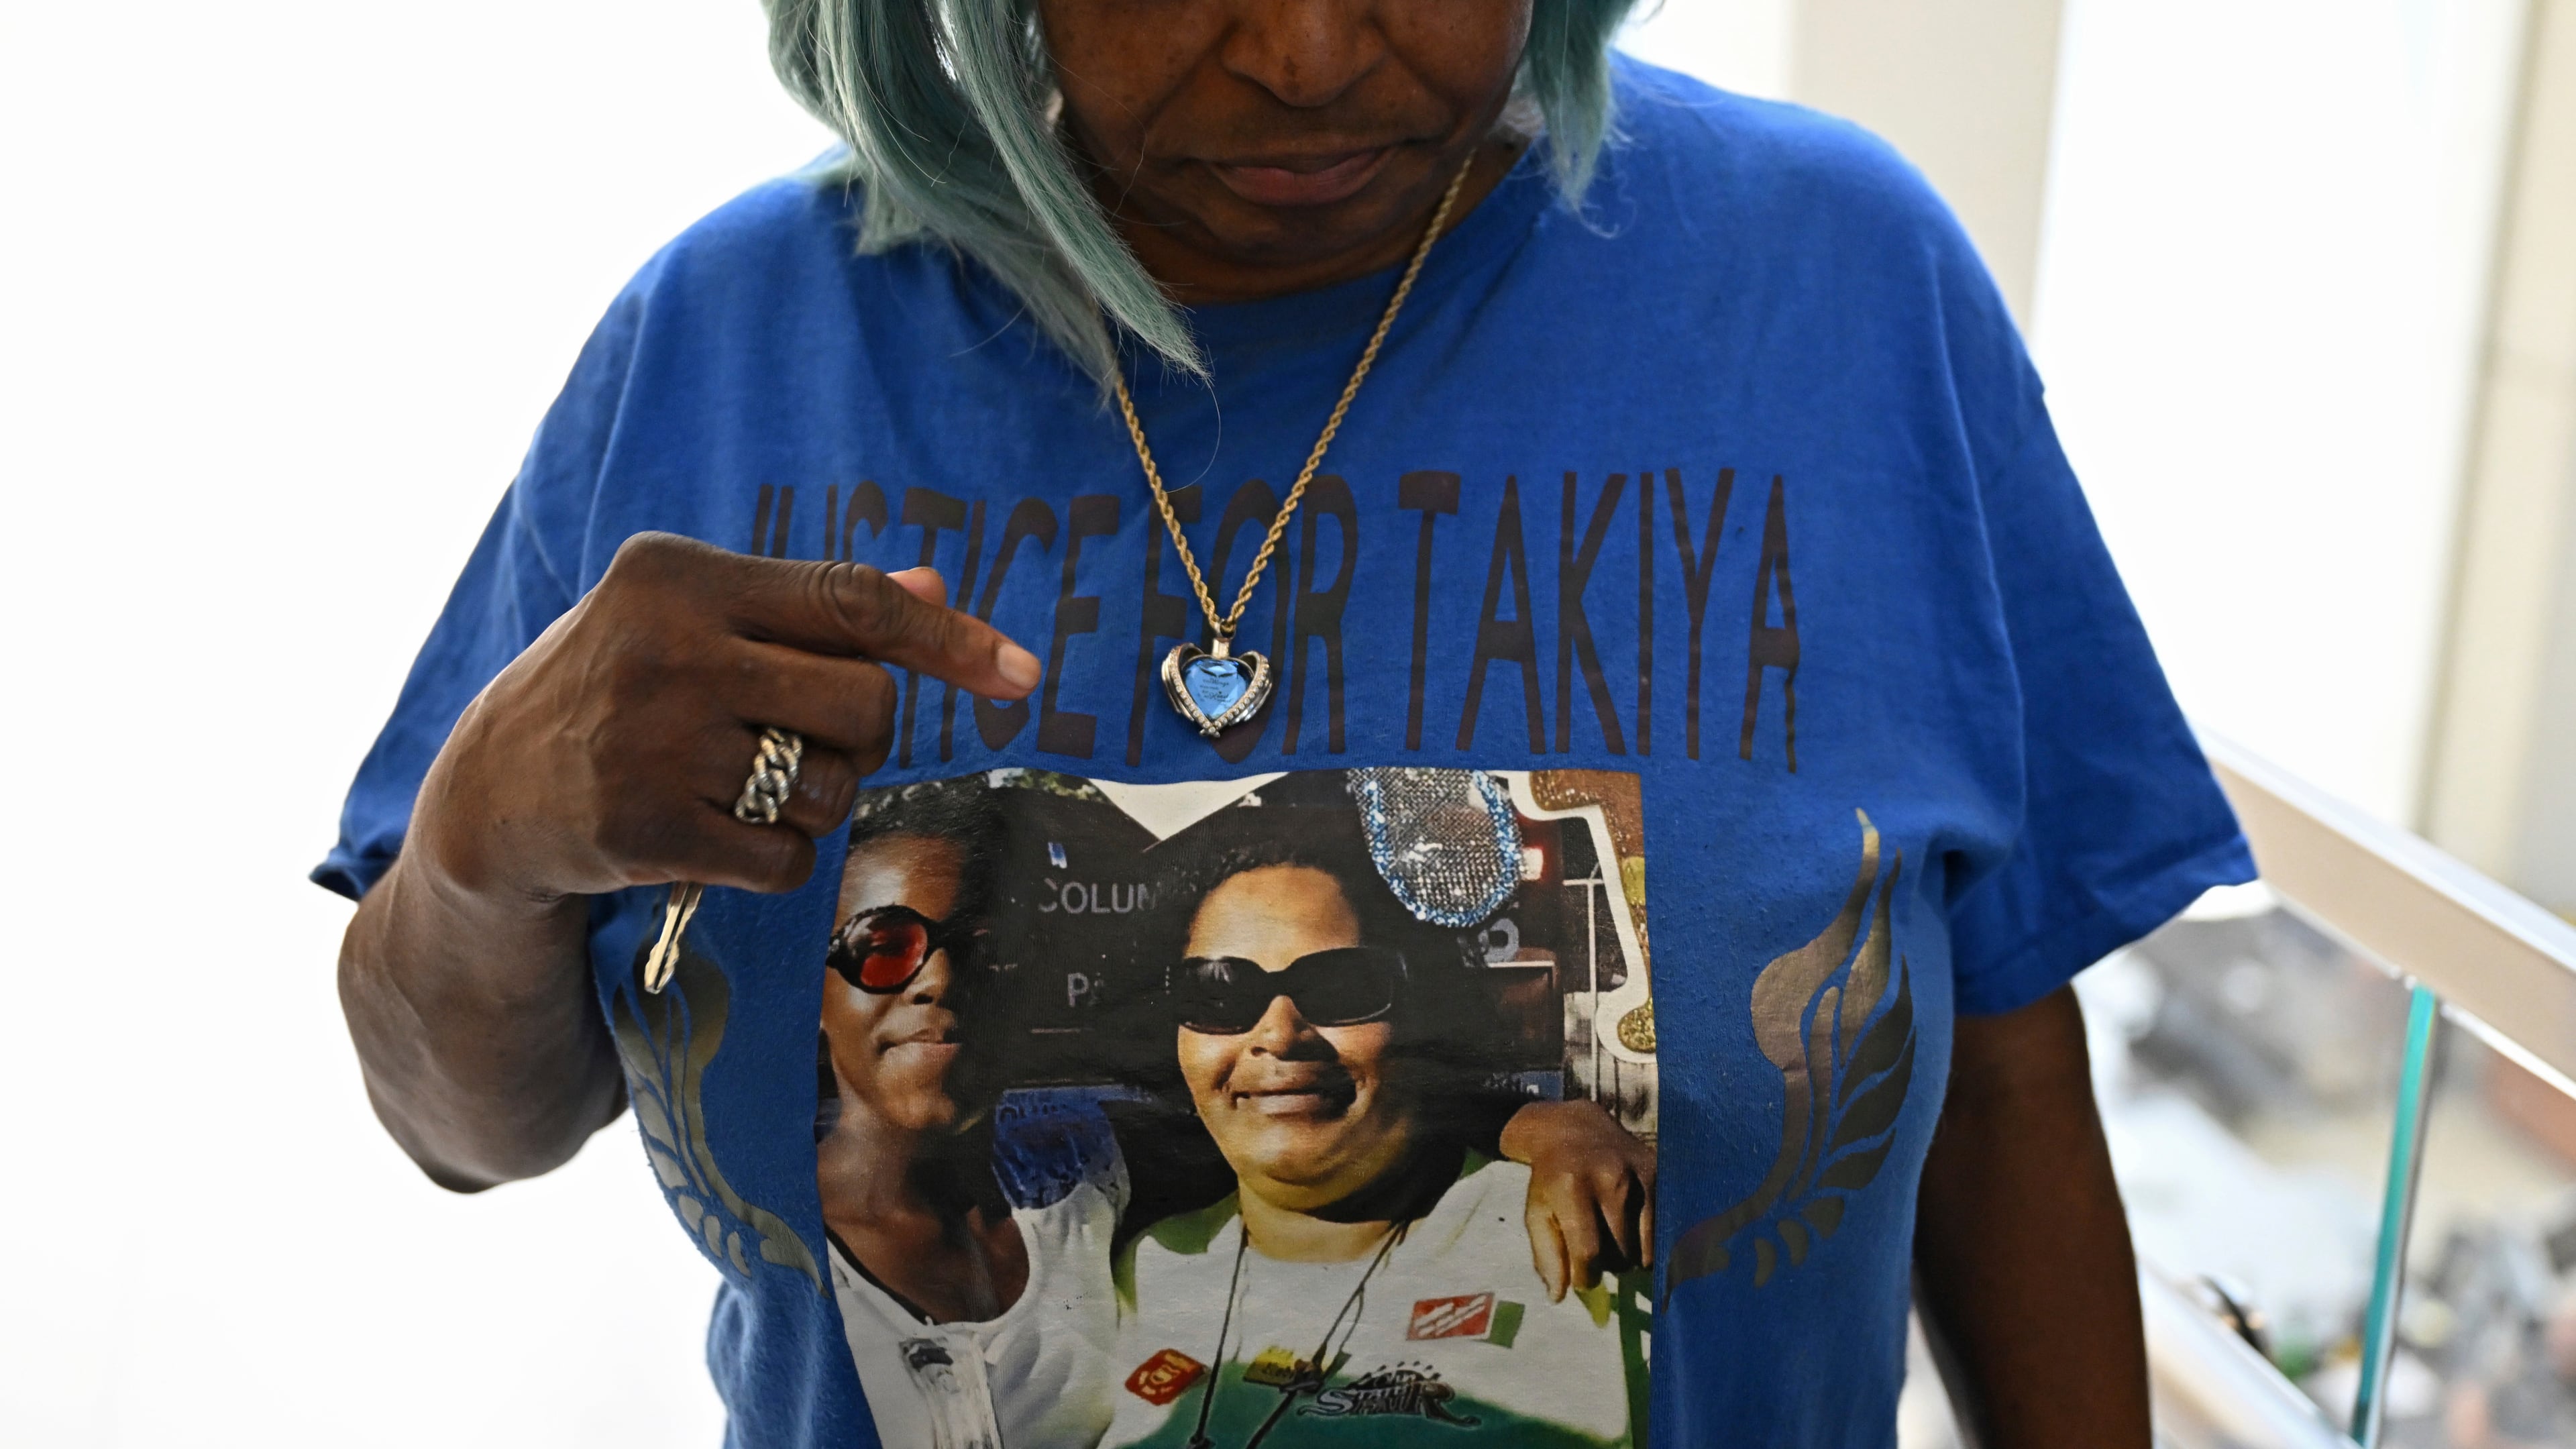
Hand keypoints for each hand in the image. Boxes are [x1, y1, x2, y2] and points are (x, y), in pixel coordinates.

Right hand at [414, 532, 1039, 907]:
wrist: (490, 796)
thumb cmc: (619, 690)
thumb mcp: (693, 621)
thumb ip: (811, 607)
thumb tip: (934, 589)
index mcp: (681, 575)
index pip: (852, 600)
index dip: (949, 641)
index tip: (1023, 676)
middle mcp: (666, 646)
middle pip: (864, 701)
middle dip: (861, 734)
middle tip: (805, 741)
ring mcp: (652, 740)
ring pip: (830, 785)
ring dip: (813, 800)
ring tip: (741, 786)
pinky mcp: (644, 828)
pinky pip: (786, 857)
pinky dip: (775, 860)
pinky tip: (716, 837)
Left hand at [1498, 1098, 1655, 1301]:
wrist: (1574, 1128)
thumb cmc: (1550, 1178)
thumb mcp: (1535, 1212)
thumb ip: (1546, 1255)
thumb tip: (1559, 1296)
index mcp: (1572, 1189)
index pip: (1590, 1254)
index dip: (1586, 1277)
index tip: (1583, 1277)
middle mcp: (1611, 1179)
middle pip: (1621, 1254)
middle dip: (1608, 1264)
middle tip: (1597, 1251)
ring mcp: (1639, 1174)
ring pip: (1645, 1247)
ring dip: (1630, 1256)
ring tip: (1613, 1240)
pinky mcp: (1658, 1172)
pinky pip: (1662, 1229)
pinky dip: (1649, 1241)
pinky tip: (1633, 1231)